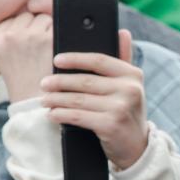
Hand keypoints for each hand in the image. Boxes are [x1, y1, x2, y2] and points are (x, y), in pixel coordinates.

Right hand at [0, 12, 53, 102]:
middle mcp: (9, 35)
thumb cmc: (25, 80)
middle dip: (35, 26)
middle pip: (27, 15)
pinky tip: (55, 48)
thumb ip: (11, 36)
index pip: (13, 19)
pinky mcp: (47, 39)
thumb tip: (30, 13)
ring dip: (48, 28)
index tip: (29, 41)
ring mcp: (28, 36)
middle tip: (40, 46)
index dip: (24, 27)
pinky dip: (58, 34)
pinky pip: (56, 24)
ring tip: (47, 48)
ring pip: (42, 17)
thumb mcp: (5, 57)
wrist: (36, 100)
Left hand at [41, 30, 148, 169]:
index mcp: (133, 74)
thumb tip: (122, 32)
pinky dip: (61, 115)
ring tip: (44, 100)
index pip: (99, 60)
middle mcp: (129, 89)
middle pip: (84, 81)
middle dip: (59, 82)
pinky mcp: (110, 124)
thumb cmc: (126, 112)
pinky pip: (77, 116)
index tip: (56, 59)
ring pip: (78, 99)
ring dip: (56, 99)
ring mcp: (120, 107)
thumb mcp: (129, 86)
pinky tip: (52, 114)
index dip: (75, 58)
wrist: (136, 147)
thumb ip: (124, 59)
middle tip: (43, 83)